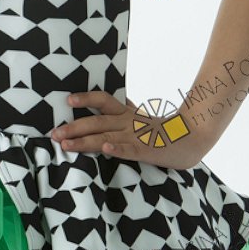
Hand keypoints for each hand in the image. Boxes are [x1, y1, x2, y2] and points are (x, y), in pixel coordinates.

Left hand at [51, 90, 202, 169]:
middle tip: (53, 134)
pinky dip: (116, 148)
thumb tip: (111, 101)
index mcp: (128, 113)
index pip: (104, 100)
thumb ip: (127, 110)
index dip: (86, 98)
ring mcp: (137, 136)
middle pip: (97, 121)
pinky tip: (104, 148)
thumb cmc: (165, 131)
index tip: (67, 100)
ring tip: (65, 144)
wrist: (195, 137)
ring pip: (106, 136)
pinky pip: (129, 149)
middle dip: (73, 127)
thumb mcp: (142, 118)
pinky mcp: (147, 150)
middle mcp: (128, 122)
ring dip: (84, 141)